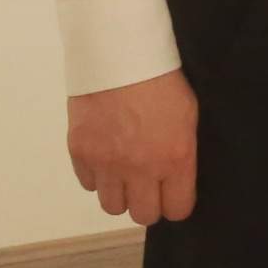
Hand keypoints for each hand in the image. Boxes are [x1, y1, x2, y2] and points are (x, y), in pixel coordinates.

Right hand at [68, 69, 198, 222]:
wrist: (118, 51)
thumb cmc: (164, 79)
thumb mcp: (189, 115)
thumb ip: (182, 154)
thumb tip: (177, 179)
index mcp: (174, 159)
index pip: (176, 210)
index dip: (176, 203)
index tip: (173, 192)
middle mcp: (140, 168)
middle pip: (143, 215)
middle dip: (147, 202)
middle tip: (148, 184)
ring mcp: (105, 163)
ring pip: (111, 206)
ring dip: (119, 192)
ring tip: (123, 170)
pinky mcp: (79, 152)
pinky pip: (88, 183)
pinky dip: (96, 174)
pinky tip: (104, 154)